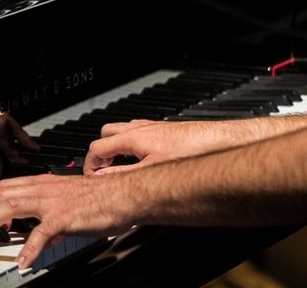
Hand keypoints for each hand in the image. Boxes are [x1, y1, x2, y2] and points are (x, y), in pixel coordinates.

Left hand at [0, 173, 132, 268]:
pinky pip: (41, 234)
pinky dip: (28, 248)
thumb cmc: (106, 198)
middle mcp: (47, 188)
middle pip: (3, 195)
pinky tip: (22, 261)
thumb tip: (43, 238)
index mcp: (48, 183)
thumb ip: (55, 220)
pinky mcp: (64, 216)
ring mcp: (54, 201)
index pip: (8, 188)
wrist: (127, 194)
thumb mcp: (73, 204)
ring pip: (12, 206)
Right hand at [84, 119, 246, 173]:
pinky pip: (137, 135)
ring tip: (121, 169)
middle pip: (105, 135)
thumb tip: (103, 179)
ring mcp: (150, 128)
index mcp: (132, 137)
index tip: (93, 179)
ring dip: (116, 149)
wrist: (215, 141)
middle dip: (100, 154)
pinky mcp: (161, 131)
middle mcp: (139, 128)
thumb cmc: (190, 151)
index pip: (96, 147)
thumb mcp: (151, 171)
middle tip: (103, 172)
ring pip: (121, 133)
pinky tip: (142, 162)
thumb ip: (123, 175)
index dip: (90, 166)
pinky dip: (131, 147)